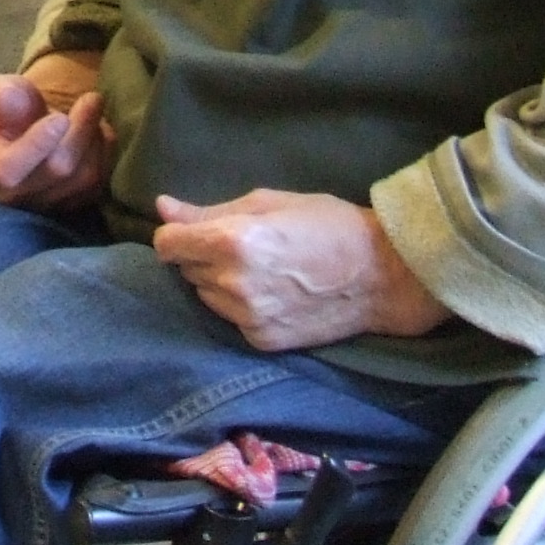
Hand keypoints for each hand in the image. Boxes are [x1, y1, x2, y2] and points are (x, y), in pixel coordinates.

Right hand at [0, 55, 112, 209]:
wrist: (23, 129)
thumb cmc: (5, 110)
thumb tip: (11, 99)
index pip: (8, 169)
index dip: (37, 145)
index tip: (60, 118)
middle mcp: (12, 195)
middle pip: (56, 170)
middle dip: (80, 130)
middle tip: (91, 98)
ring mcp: (44, 205)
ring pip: (83, 179)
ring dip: (95, 138)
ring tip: (92, 108)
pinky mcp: (72, 205)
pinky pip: (99, 184)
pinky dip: (105, 153)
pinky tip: (97, 130)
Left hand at [149, 192, 450, 351]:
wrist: (382, 276)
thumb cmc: (328, 225)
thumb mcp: (269, 203)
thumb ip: (208, 211)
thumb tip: (162, 208)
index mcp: (232, 242)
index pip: (166, 245)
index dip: (176, 235)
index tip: (194, 231)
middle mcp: (232, 284)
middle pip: (186, 270)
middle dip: (203, 255)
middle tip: (244, 245)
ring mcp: (246, 317)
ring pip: (205, 296)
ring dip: (219, 282)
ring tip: (262, 269)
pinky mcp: (261, 340)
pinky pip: (230, 318)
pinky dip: (240, 306)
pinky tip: (274, 292)